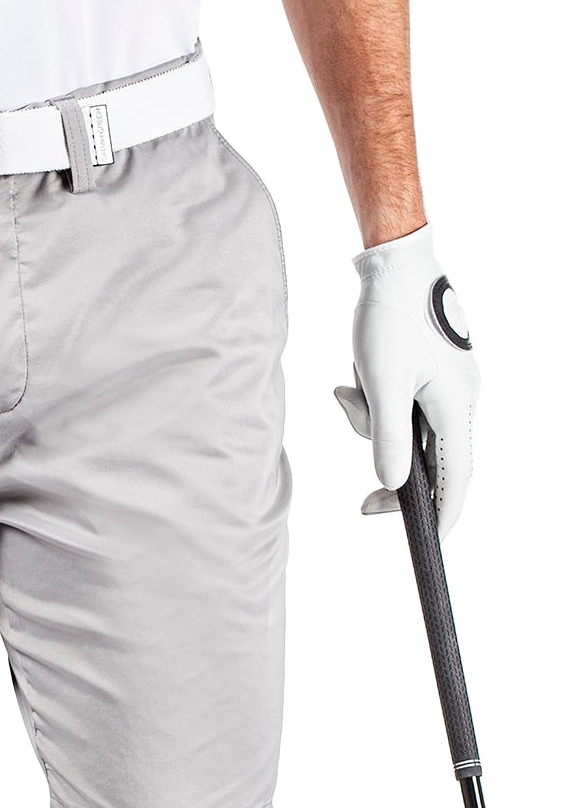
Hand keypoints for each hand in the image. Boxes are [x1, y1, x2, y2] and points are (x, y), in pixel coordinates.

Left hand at [334, 224, 479, 536]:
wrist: (392, 265)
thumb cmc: (387, 318)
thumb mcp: (380, 382)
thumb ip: (387, 436)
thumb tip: (393, 483)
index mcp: (455, 404)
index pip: (458, 477)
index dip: (446, 514)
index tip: (429, 543)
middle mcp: (459, 399)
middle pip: (432, 461)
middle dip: (395, 477)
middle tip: (364, 504)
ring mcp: (446, 386)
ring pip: (409, 434)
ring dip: (373, 428)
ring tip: (348, 394)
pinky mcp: (429, 374)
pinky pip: (402, 409)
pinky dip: (374, 407)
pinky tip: (351, 385)